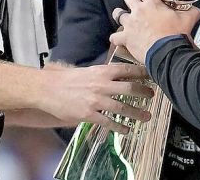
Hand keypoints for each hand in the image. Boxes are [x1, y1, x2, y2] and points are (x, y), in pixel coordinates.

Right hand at [38, 63, 153, 133]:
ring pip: (122, 107)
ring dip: (136, 112)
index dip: (142, 73)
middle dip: (144, 92)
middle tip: (152, 95)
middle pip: (129, 88)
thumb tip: (120, 74)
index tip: (152, 75)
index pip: (127, 70)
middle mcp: (101, 85)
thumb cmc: (67, 80)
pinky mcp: (88, 114)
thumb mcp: (88, 71)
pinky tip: (126, 129)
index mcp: (101, 71)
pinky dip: (119, 127)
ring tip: (146, 116)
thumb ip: (103, 74)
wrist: (47, 89)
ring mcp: (95, 100)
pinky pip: (108, 122)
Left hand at [109, 0, 199, 62]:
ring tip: (125, 18)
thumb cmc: (177, 35)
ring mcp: (130, 24)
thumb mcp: (188, 18)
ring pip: (117, 14)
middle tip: (136, 5)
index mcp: (152, 3)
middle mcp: (139, 11)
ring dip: (121, 15)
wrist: (168, 53)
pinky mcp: (126, 38)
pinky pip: (114, 36)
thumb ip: (190, 10)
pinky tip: (120, 38)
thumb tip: (194, 8)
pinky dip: (117, 37)